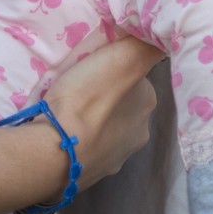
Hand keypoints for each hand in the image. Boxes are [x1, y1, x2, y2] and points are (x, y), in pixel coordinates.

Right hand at [43, 36, 162, 192]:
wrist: (53, 151)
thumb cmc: (85, 99)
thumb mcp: (120, 58)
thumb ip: (144, 46)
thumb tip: (159, 39)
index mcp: (148, 103)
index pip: (134, 76)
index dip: (113, 69)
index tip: (93, 68)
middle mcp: (141, 132)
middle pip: (122, 104)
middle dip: (104, 97)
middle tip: (78, 89)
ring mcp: (117, 158)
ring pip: (106, 129)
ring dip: (92, 121)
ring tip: (67, 113)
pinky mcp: (94, 174)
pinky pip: (88, 149)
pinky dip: (79, 141)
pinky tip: (64, 134)